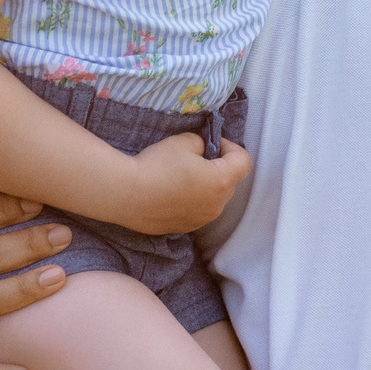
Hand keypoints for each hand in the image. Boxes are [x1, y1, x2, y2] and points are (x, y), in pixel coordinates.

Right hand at [116, 134, 252, 235]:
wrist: (125, 194)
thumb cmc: (156, 165)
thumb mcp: (184, 141)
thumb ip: (202, 143)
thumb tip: (203, 151)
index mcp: (222, 182)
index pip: (244, 162)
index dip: (231, 147)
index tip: (211, 143)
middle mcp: (217, 205)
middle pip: (231, 182)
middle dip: (219, 167)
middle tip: (195, 157)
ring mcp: (201, 220)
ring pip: (214, 198)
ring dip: (206, 186)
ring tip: (181, 176)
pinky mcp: (185, 228)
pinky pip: (198, 210)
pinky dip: (192, 200)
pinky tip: (170, 192)